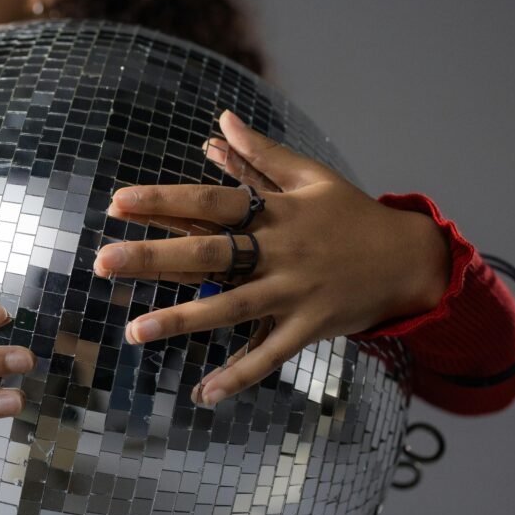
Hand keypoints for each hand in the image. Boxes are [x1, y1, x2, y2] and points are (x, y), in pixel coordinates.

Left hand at [94, 110, 450, 406]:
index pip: (210, 202)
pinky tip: (204, 393)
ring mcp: (293, 291)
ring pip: (230, 307)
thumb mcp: (310, 176)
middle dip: (154, 258)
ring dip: (182, 321)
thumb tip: (221, 121)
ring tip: (135, 332)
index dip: (164, 200)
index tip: (117, 203)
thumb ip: (261, 153)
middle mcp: (279, 250)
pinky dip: (238, 376)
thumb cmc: (351, 215)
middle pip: (209, 253)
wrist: (410, 259)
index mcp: (276, 211)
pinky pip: (270, 355)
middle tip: (103, 264)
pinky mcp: (308, 328)